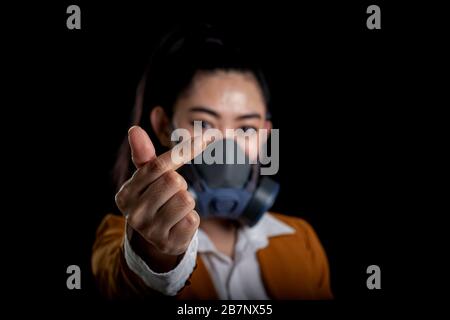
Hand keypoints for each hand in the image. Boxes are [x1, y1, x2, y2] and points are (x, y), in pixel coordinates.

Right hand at [115, 126, 208, 271]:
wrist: (153, 240)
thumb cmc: (153, 199)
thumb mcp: (146, 179)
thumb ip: (144, 155)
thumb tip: (134, 129)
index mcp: (126, 194)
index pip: (156, 166)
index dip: (182, 151)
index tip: (205, 138)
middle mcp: (134, 214)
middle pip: (174, 181)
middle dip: (179, 184)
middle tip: (171, 194)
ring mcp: (151, 231)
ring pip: (186, 200)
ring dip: (187, 202)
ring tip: (175, 209)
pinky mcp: (169, 243)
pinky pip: (192, 219)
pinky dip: (191, 218)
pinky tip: (179, 224)